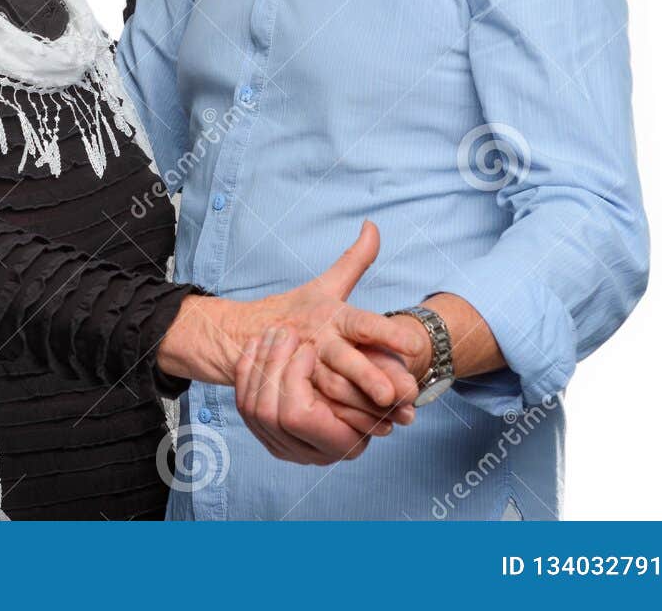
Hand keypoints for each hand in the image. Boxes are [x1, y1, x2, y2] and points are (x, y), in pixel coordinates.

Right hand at [158, 221, 426, 460]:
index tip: (413, 344)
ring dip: (362, 408)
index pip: (362, 323)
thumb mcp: (326, 284)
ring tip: (390, 422)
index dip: (387, 333)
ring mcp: (306, 368)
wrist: (248, 336)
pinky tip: (365, 434)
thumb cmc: (298, 310)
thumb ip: (355, 258)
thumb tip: (373, 226)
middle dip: (373, 378)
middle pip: (347, 360)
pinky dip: (342, 423)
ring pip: (334, 390)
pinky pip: (320, 409)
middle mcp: (319, 342)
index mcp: (331, 316)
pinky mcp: (296, 390)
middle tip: (399, 395)